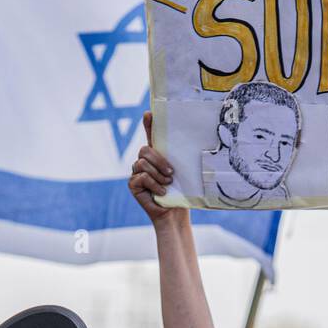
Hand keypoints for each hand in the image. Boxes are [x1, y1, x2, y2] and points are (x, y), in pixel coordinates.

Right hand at [129, 112, 187, 227]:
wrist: (174, 213)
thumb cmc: (180, 193)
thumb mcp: (182, 173)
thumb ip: (179, 159)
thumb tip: (195, 144)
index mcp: (157, 156)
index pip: (151, 135)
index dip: (149, 124)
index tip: (149, 113)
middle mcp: (144, 161)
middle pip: (145, 149)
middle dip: (159, 160)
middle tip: (172, 173)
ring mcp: (136, 172)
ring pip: (143, 163)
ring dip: (158, 175)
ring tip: (168, 184)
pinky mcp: (132, 184)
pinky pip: (141, 177)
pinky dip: (153, 184)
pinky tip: (161, 192)